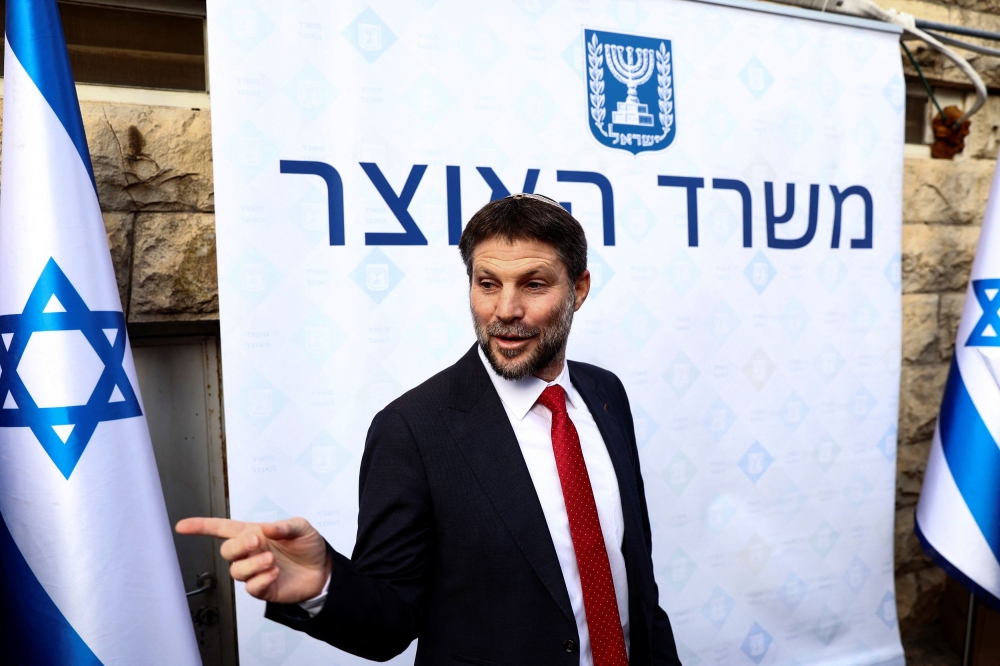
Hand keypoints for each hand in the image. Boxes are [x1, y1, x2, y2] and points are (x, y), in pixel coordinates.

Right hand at [176, 516, 331, 603]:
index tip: (182, 526)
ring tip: (271, 560)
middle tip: (257, 542)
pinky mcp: (263, 589)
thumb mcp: (302, 528)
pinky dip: (261, 579)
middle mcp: (250, 553)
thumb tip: (266, 528)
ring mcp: (255, 572)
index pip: (222, 529)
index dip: (201, 527)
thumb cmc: (308, 546)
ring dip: (252, 564)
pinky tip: (275, 573)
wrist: (323, 570)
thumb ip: (285, 526)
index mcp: (254, 534)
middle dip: (238, 546)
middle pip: (227, 551)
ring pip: (237, 571)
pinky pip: (252, 588)